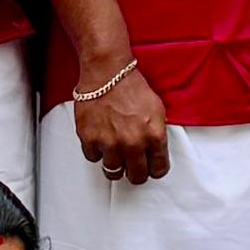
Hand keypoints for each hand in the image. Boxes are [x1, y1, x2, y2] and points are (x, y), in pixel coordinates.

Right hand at [71, 58, 172, 184]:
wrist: (107, 73)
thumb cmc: (130, 86)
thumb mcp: (158, 109)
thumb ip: (157, 133)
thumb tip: (155, 149)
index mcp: (154, 136)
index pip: (159, 169)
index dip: (155, 169)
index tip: (151, 168)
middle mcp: (133, 143)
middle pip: (136, 177)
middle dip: (136, 173)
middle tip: (133, 166)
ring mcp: (110, 143)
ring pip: (114, 172)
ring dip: (115, 165)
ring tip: (116, 155)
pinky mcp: (90, 139)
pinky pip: (94, 158)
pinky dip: (97, 151)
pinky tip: (101, 141)